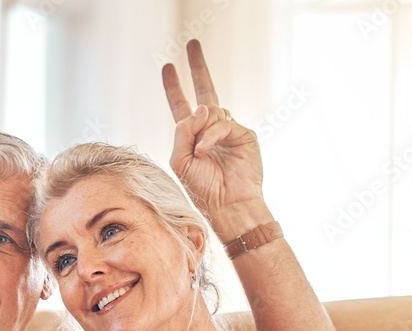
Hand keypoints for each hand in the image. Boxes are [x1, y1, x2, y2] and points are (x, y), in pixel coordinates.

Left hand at [162, 40, 269, 240]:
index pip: (180, 106)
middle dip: (197, 67)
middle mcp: (210, 130)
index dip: (173, 87)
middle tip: (191, 43)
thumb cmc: (201, 189)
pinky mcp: (244, 135)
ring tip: (199, 152)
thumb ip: (182, 131)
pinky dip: (210, 136)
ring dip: (200, 130)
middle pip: (204, 91)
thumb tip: (201, 106)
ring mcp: (228, 131)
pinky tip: (205, 151)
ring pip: (210, 111)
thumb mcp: (179, 159)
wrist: (226, 206)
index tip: (167, 66)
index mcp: (191, 136)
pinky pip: (221, 123)